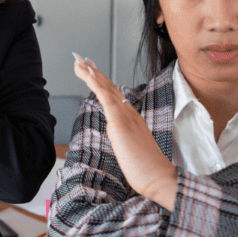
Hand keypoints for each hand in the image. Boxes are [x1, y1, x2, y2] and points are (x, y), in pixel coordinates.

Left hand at [73, 53, 177, 209]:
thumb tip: (118, 135)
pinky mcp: (121, 123)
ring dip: (91, 73)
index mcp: (132, 119)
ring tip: (79, 62)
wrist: (158, 177)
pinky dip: (97, 84)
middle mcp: (130, 113)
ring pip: (106, 89)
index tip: (92, 71)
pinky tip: (89, 74)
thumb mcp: (131, 149)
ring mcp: (126, 116)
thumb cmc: (146, 168)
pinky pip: (107, 99)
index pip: (114, 96)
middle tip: (80, 59)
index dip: (102, 82)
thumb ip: (124, 139)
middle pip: (109, 87)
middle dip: (93, 72)